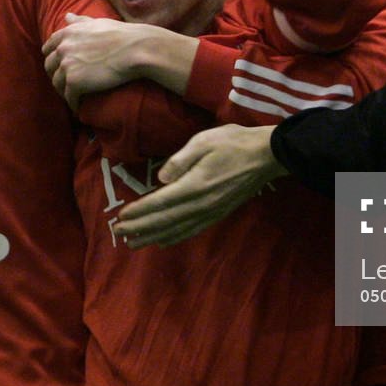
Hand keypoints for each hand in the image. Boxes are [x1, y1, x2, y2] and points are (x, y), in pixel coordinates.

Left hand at [43, 14, 156, 105]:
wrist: (136, 49)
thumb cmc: (122, 35)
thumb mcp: (97, 23)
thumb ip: (80, 21)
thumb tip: (67, 15)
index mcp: (68, 33)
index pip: (48, 47)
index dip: (51, 57)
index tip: (58, 66)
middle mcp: (63, 48)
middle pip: (49, 66)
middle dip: (55, 75)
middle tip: (66, 83)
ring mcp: (67, 66)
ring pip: (57, 83)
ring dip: (63, 91)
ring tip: (73, 97)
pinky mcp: (75, 82)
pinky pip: (69, 97)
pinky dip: (73, 104)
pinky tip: (79, 108)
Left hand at [114, 124, 285, 246]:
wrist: (266, 156)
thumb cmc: (232, 143)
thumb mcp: (203, 141)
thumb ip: (180, 160)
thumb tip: (161, 178)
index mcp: (195, 185)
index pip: (160, 202)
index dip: (139, 211)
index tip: (120, 217)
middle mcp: (201, 204)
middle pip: (165, 221)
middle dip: (140, 228)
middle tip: (119, 233)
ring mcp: (210, 212)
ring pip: (177, 230)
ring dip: (153, 237)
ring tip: (133, 243)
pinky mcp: (218, 214)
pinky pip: (192, 231)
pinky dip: (174, 238)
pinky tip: (163, 242)